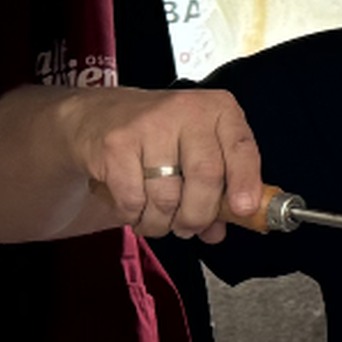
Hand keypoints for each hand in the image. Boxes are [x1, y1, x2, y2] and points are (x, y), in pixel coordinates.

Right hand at [61, 85, 264, 242]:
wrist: (96, 116)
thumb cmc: (157, 136)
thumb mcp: (195, 149)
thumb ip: (214, 188)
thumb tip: (217, 231)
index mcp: (217, 110)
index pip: (242, 147)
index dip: (245, 181)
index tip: (244, 209)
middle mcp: (186, 111)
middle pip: (206, 177)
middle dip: (198, 215)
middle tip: (189, 227)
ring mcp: (149, 126)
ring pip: (168, 196)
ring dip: (163, 222)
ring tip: (158, 218)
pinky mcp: (117, 145)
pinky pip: (134, 200)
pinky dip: (136, 216)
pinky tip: (135, 209)